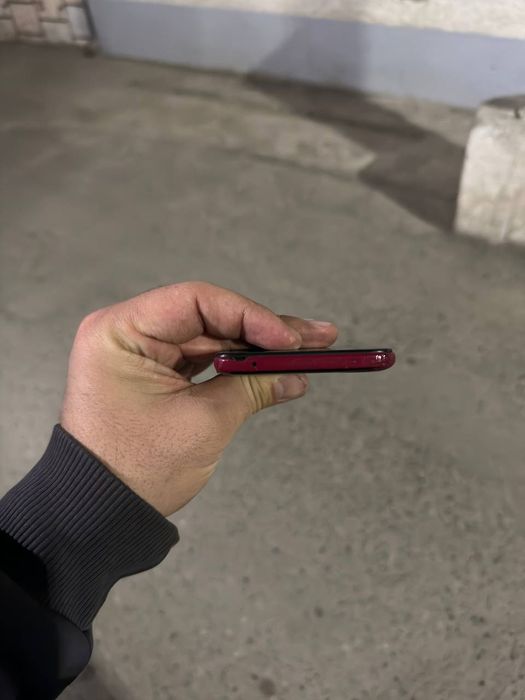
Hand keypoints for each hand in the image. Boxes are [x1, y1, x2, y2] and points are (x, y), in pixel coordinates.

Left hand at [60, 281, 337, 515]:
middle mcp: (128, 333)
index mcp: (121, 331)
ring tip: (306, 353)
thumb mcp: (203, 423)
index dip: (251, 316)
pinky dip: (238, 368)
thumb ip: (252, 388)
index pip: (198, 303)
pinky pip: (203, 362)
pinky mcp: (154, 375)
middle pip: (209, 319)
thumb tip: (294, 376)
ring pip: (211, 340)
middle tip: (316, 337)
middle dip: (264, 332)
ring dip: (256, 349)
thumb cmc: (135, 470)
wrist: (99, 513)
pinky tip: (276, 372)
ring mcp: (141, 354)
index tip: (289, 340)